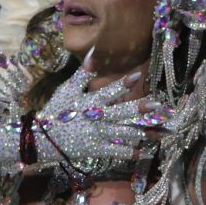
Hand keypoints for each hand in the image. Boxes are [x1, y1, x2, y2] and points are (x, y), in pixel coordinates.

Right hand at [35, 50, 172, 164]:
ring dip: (144, 133)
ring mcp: (98, 136)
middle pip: (121, 114)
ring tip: (162, 132)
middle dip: (140, 110)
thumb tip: (92, 52)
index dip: (122, 84)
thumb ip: (82, 73)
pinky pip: (116, 151)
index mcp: (90, 103)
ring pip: (124, 134)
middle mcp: (96, 119)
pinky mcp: (97, 150)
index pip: (108, 92)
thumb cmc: (56, 112)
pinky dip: (130, 152)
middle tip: (158, 106)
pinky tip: (145, 151)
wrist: (43, 139)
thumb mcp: (67, 90)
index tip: (138, 76)